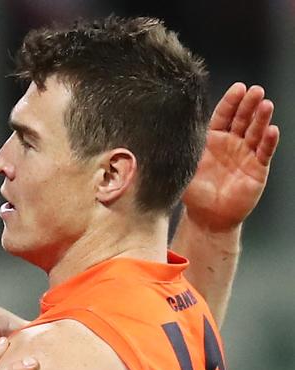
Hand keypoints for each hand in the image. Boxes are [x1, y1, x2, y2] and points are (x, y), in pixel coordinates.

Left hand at [183, 83, 279, 231]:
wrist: (208, 219)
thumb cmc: (195, 194)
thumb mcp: (182, 170)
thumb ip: (178, 152)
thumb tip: (159, 134)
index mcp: (213, 139)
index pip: (224, 115)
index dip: (231, 101)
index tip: (238, 88)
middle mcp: (232, 143)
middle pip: (243, 118)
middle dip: (249, 104)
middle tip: (255, 91)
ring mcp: (246, 154)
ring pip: (256, 131)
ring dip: (262, 118)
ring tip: (266, 105)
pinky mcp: (258, 168)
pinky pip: (264, 152)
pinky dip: (269, 141)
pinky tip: (272, 130)